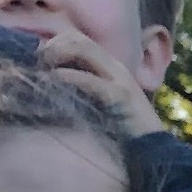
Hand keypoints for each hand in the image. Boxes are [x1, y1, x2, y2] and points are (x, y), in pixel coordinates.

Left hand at [30, 21, 165, 136]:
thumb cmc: (123, 134)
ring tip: (42, 68)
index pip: (79, 38)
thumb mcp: (100, 105)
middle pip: (79, 38)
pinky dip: (67, 76)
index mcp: (111, 68)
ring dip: (57, 53)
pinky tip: (53, 80)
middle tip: (37, 63)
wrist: (154, 153)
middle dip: (52, 45)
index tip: (39, 60)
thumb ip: (83, 91)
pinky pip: (89, 78)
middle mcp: (116, 68)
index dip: (55, 42)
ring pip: (84, 49)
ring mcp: (120, 80)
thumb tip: (51, 86)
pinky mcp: (120, 96)